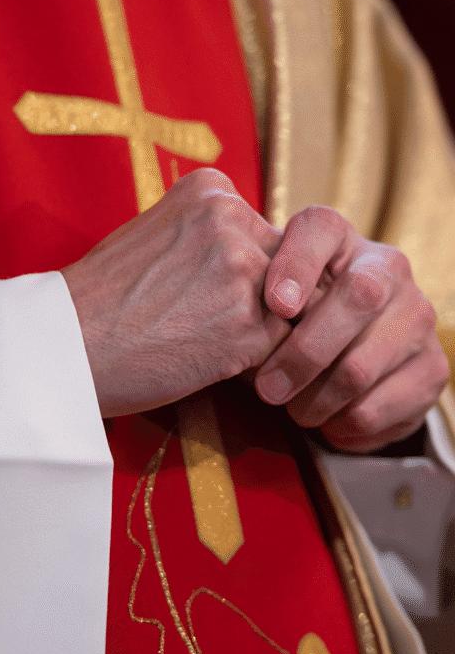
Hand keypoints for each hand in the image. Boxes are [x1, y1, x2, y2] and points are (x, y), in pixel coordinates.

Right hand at [62, 169, 289, 417]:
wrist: (64, 342)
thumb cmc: (100, 297)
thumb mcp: (153, 233)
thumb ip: (206, 234)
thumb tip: (252, 254)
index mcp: (210, 189)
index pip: (263, 233)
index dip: (240, 271)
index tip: (201, 290)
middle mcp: (232, 219)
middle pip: (284, 268)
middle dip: (259, 300)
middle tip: (208, 323)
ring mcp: (243, 271)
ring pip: (287, 310)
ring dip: (257, 333)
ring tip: (202, 342)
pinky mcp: (249, 326)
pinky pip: (279, 347)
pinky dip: (251, 362)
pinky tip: (204, 359)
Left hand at [255, 206, 449, 451]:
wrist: (345, 354)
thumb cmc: (285, 318)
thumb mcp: (262, 296)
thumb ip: (244, 289)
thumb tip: (220, 309)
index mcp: (338, 239)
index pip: (320, 228)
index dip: (297, 264)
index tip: (274, 305)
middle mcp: (387, 268)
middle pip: (358, 297)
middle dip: (304, 352)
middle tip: (267, 389)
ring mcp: (416, 316)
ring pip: (363, 365)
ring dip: (317, 400)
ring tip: (291, 410)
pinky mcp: (431, 367)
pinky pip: (382, 406)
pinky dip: (344, 425)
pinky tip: (325, 424)